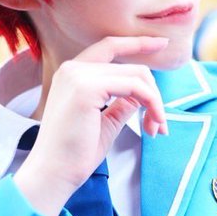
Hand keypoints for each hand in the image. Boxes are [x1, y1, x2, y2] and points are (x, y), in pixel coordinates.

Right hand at [14, 37, 169, 215]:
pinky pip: (136, 88)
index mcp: (73, 73)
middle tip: (160, 125)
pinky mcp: (87, 88)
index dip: (138, 43)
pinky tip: (153, 124)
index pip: (110, 47)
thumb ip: (121, 103)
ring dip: (156, 103)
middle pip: (133, 68)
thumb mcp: (105, 121)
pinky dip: (152, 104)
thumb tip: (141, 95)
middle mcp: (73, 68)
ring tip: (157, 128)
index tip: (162, 42)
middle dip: (154, 95)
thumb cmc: (76, 153)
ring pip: (139, 77)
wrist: (54, 173)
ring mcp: (79, 76)